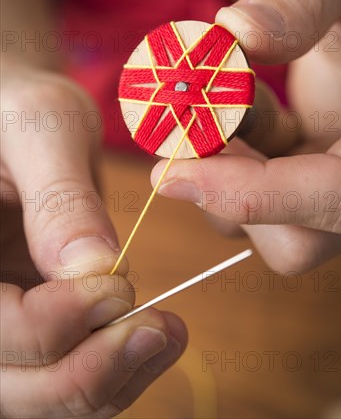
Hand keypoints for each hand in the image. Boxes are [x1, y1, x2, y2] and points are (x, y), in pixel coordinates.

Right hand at [0, 65, 186, 416]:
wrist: (28, 125)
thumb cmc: (23, 109)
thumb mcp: (41, 130)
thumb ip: (61, 197)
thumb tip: (97, 268)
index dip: (57, 323)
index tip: (121, 286)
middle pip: (12, 385)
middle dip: (87, 372)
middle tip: (158, 330)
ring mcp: (2, 318)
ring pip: (43, 394)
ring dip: (109, 382)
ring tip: (165, 334)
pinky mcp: (35, 323)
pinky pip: (68, 372)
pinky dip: (113, 372)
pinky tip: (152, 334)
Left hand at [151, 0, 340, 273]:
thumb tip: (232, 31)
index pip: (337, 199)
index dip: (251, 196)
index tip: (171, 174)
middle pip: (294, 243)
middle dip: (228, 190)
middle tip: (197, 124)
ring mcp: (335, 185)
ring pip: (264, 224)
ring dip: (226, 169)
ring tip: (234, 95)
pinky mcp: (307, 177)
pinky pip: (256, 194)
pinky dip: (232, 158)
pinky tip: (242, 104)